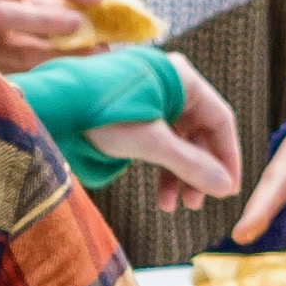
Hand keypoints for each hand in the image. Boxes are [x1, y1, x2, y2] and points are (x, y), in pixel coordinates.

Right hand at [0, 0, 105, 75]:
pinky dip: (48, 76)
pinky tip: (70, 76)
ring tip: (87, 56)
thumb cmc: (7, 17)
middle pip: (7, 15)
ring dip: (56, 55)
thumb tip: (102, 12)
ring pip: (14, 54)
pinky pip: (19, 78)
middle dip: (48, 20)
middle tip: (81, 26)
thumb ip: (54, 2)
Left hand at [81, 53, 243, 206]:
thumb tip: (225, 188)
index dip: (228, 157)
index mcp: (183, 79)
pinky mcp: (136, 112)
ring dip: (181, 174)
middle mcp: (172, 84)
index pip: (221, 120)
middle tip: (197, 204)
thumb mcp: (150, 143)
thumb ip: (190, 165)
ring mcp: (153, 97)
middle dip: (200, 171)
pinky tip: (161, 196)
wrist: (55, 106)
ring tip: (174, 206)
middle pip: (201, 132)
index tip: (229, 190)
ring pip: (181, 140)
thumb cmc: (103, 115)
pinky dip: (163, 167)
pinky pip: (161, 141)